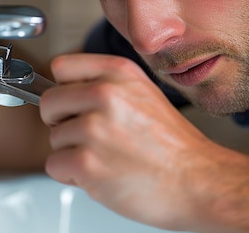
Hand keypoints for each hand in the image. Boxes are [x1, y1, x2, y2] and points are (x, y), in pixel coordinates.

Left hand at [40, 53, 212, 228]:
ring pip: (53, 138)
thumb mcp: (143, 93)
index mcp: (119, 72)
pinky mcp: (87, 162)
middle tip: (86, 137)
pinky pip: (54, 165)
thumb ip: (105, 85)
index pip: (61, 66)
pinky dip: (71, 176)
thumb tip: (66, 92)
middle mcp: (105, 93)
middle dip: (60, 123)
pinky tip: (99, 174)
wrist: (199, 182)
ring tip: (105, 158)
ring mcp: (95, 127)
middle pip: (49, 101)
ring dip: (72, 153)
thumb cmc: (173, 146)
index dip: (63, 89)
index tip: (71, 104)